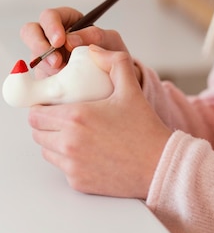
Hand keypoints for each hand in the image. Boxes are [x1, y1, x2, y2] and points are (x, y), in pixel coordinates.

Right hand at [20, 7, 130, 76]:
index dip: (51, 26)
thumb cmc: (111, 54)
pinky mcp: (44, 76)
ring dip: (45, 66)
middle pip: (30, 32)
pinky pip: (36, 77)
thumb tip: (71, 39)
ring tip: (63, 74)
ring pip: (33, 57)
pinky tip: (61, 85)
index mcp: (66, 22)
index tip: (60, 41)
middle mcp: (51, 37)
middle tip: (56, 61)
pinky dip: (47, 82)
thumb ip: (94, 35)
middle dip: (39, 46)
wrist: (115, 79)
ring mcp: (45, 57)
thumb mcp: (109, 40)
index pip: (49, 16)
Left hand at [28, 46, 171, 198]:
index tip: (52, 103)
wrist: (158, 164)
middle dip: (46, 123)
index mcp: (76, 117)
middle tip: (62, 116)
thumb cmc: (144, 128)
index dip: (41, 107)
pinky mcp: (78, 182)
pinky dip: (68, 159)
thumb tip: (95, 50)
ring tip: (74, 133)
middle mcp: (69, 143)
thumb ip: (114, 62)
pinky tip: (87, 150)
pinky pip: (61, 168)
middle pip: (37, 132)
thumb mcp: (131, 88)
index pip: (36, 113)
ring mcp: (72, 165)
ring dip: (54, 141)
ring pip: (46, 151)